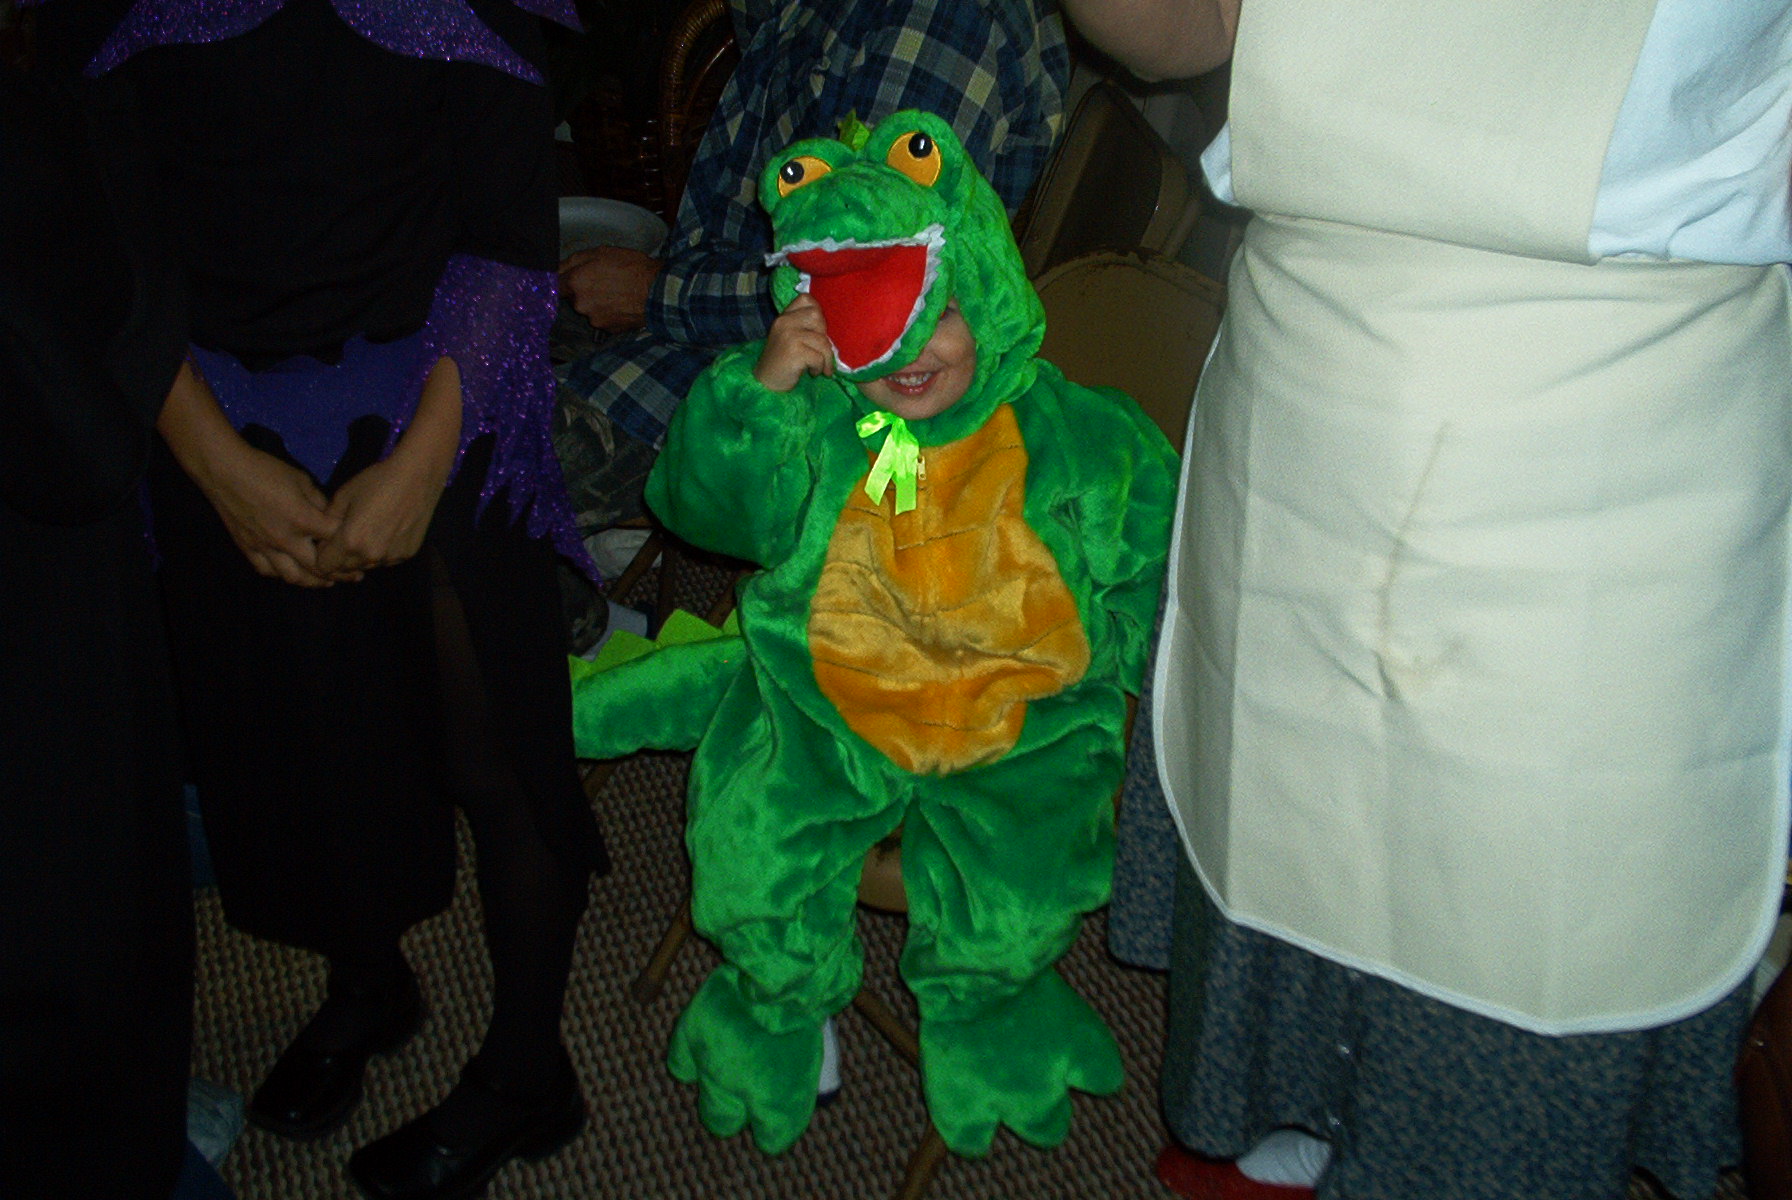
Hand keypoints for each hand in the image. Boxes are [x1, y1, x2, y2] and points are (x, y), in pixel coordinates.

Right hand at [157, 358, 341, 585]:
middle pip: (319, 568)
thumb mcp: (301, 480)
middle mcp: (285, 540)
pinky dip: (282, 575)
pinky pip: (267, 571)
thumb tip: (334, 518)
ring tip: (327, 582)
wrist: (224, 470)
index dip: (350, 543)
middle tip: (355, 576)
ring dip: (313, 582)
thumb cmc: (266, 470)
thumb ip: (320, 503)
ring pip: (294, 577)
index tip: (361, 547)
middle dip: (340, 574)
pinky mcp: (247, 548)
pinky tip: (292, 573)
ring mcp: (265, 547)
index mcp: (302, 520)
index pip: (335, 540)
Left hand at [312, 453, 443, 578]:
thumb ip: (327, 521)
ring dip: (363, 556)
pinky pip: (387, 560)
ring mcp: (392, 557)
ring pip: (368, 566)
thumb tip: (323, 537)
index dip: (323, 555)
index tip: (327, 543)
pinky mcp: (408, 554)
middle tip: (348, 536)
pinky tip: (389, 531)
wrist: (417, 476)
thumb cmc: (376, 481)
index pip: (325, 566)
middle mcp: (371, 555)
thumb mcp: (342, 496)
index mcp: (350, 541)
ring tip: (370, 532)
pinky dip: (383, 551)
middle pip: (346, 570)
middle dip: (342, 557)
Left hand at [558, 245, 662, 331]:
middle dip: (585, 290)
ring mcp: (594, 320)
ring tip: (618, 292)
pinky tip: (623, 303)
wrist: (659, 292)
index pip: (557, 284)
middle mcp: (581, 305)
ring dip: (598, 302)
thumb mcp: (602, 252)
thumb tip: (558, 268)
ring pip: (590, 309)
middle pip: (575, 298)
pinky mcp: (609, 330)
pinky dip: (610, 312)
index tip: (573, 277)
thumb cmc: (632, 268)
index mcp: (575, 283)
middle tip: (604, 280)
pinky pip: (604, 319)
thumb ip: (574, 260)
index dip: (566, 279)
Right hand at [752, 294, 833, 391]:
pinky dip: (819, 368)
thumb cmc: (783, 362)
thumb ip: (804, 326)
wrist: (766, 384)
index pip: (806, 299)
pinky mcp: (794, 351)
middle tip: (820, 351)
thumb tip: (829, 327)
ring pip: (822, 340)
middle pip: (818, 317)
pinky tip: (811, 373)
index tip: (817, 331)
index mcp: (784, 317)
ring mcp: (788, 336)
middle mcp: (784, 322)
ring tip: (819, 367)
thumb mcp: (789, 337)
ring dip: (826, 358)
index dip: (817, 313)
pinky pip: (819, 357)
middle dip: (824, 337)